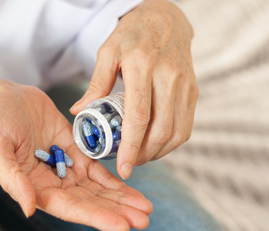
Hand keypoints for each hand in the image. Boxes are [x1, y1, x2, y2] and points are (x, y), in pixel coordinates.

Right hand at [0, 79, 151, 230]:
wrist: (4, 98)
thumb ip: (12, 179)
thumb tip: (29, 208)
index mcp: (35, 187)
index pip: (69, 208)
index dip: (95, 217)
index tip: (122, 225)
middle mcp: (54, 182)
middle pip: (89, 202)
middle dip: (117, 211)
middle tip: (143, 219)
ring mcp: (66, 166)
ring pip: (98, 188)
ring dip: (121, 198)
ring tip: (145, 208)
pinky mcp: (75, 150)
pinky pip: (97, 168)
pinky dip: (115, 178)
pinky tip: (131, 187)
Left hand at [70, 0, 198, 178]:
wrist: (166, 20)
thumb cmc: (133, 35)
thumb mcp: (108, 52)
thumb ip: (96, 84)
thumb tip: (80, 112)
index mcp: (142, 66)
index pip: (138, 116)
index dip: (130, 146)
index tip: (123, 168)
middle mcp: (168, 77)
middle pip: (160, 130)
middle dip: (143, 155)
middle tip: (127, 163)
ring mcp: (185, 85)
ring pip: (177, 132)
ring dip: (158, 152)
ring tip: (140, 156)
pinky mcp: (193, 91)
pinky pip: (187, 126)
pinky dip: (171, 142)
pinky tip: (156, 145)